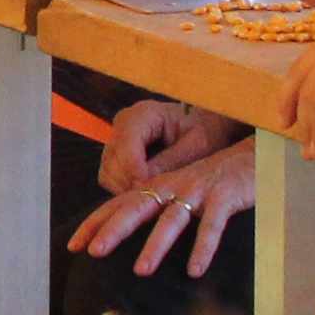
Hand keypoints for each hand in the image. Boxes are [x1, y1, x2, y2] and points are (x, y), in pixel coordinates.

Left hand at [70, 141, 256, 277]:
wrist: (253, 156)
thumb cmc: (212, 180)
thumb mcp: (178, 191)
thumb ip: (154, 207)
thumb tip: (122, 231)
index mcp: (157, 186)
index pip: (118, 204)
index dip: (94, 223)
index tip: (72, 246)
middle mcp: (172, 186)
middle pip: (136, 207)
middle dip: (114, 229)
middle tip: (94, 252)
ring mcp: (198, 191)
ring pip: (171, 219)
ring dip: (155, 245)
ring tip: (141, 270)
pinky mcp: (224, 197)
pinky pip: (212, 225)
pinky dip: (203, 247)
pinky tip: (194, 270)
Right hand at [101, 98, 247, 189]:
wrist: (206, 126)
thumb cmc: (205, 131)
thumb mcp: (196, 146)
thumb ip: (170, 163)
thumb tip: (145, 185)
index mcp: (143, 114)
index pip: (126, 147)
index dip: (136, 172)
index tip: (153, 192)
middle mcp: (123, 124)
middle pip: (113, 162)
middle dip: (131, 184)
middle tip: (155, 200)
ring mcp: (117, 139)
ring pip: (108, 173)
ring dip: (127, 189)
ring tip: (154, 198)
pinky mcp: (116, 155)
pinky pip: (111, 178)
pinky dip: (125, 190)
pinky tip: (148, 194)